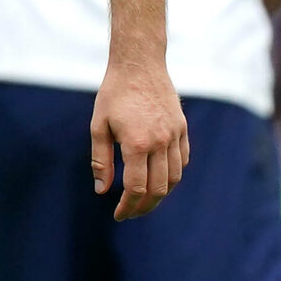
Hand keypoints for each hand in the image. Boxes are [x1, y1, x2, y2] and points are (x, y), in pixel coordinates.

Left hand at [91, 57, 188, 220]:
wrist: (140, 65)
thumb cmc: (113, 95)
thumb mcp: (98, 126)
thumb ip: (100, 160)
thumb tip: (102, 190)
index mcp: (137, 143)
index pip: (136, 188)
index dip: (128, 206)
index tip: (119, 215)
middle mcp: (160, 142)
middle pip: (158, 189)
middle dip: (144, 207)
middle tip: (130, 213)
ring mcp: (175, 135)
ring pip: (174, 178)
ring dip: (160, 195)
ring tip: (144, 202)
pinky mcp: (182, 129)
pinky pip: (183, 161)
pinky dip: (173, 176)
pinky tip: (159, 180)